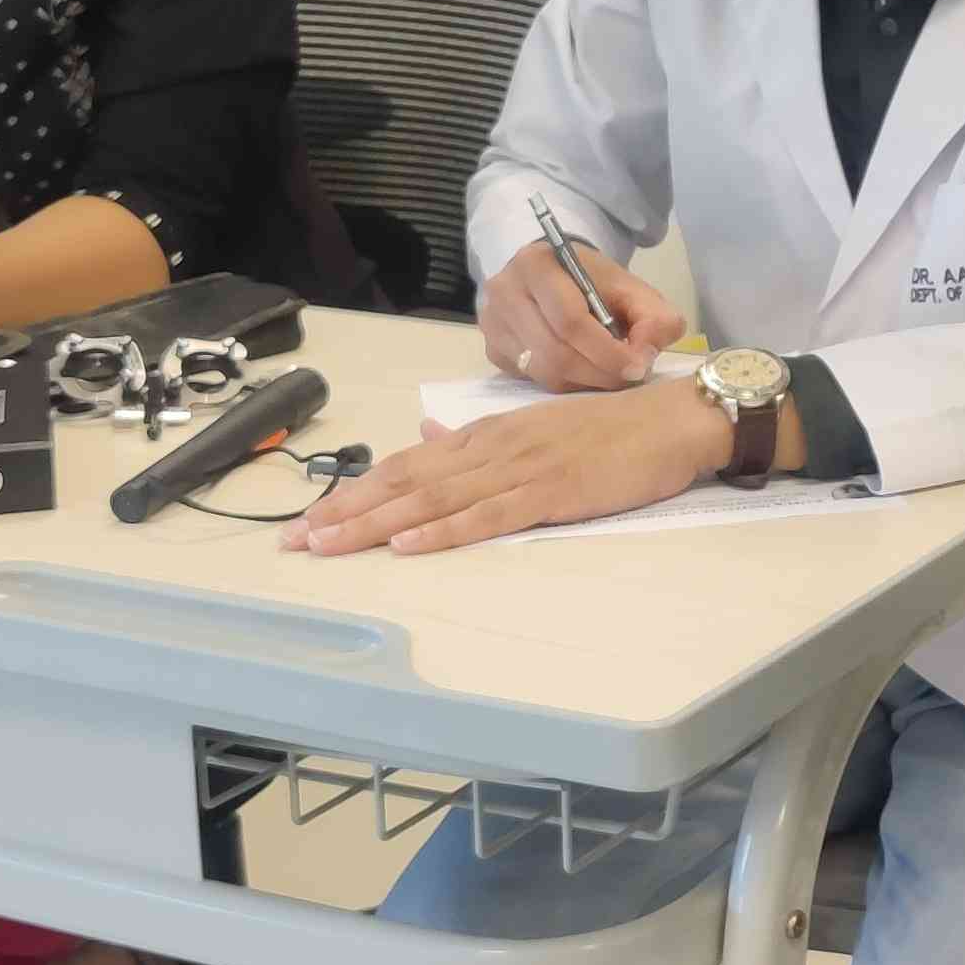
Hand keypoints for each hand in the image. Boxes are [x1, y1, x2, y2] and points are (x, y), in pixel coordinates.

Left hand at [283, 379, 726, 556]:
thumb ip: (477, 437)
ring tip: (329, 544)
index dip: (353, 491)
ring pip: (433, 499)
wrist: (670, 420)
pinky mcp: (550, 493)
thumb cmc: (610, 430)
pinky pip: (486, 516)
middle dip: (345, 511)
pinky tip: (409, 543)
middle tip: (294, 540)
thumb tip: (428, 436)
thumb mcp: (533, 426)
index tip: (309, 518)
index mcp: (485, 434)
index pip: (405, 464)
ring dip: (375, 523)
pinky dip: (443, 530)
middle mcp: (491, 448)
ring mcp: (519, 469)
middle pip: (404, 481)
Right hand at [480, 234, 682, 392]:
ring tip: (610, 374)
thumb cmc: (595, 283)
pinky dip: (565, 384)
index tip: (637, 366)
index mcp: (537, 264)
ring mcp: (493, 324)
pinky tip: (584, 371)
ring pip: (543, 372)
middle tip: (628, 377)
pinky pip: (532, 380)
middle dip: (599, 372)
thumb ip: (654, 317)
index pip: (570, 320)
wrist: (557, 275)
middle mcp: (504, 292)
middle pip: (554, 352)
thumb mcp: (633, 289)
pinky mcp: (492, 350)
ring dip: (584, 382)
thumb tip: (646, 354)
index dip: (607, 352)